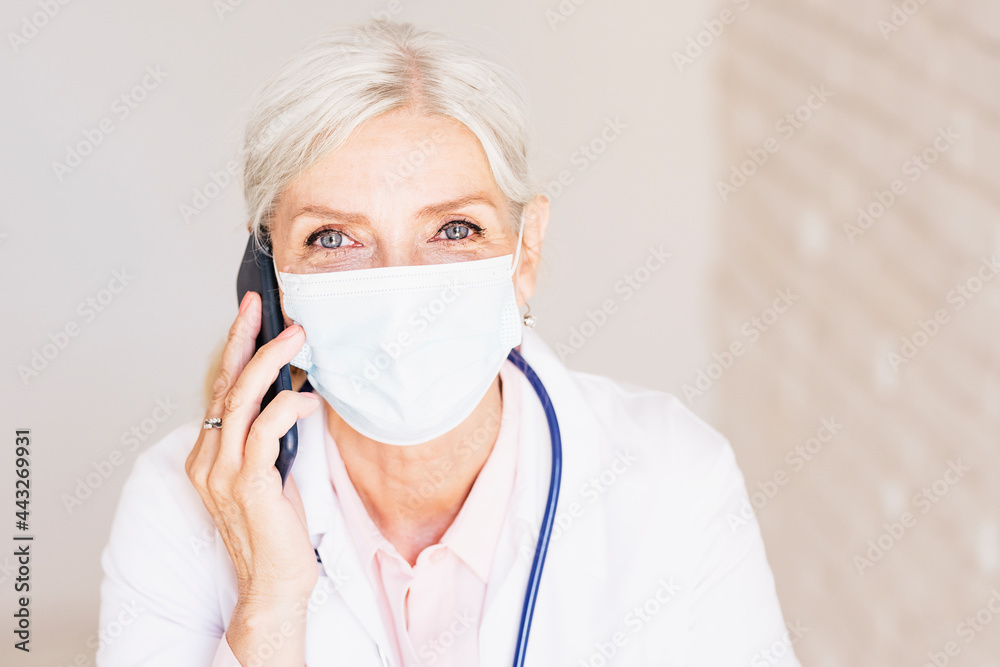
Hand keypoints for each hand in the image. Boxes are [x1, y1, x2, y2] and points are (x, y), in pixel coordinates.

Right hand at [185, 291, 320, 604]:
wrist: (274, 583)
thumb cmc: (277, 529)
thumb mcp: (272, 471)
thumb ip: (270, 435)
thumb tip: (293, 391)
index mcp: (210, 454)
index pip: (220, 389)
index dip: (234, 348)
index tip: (250, 313)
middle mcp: (208, 460)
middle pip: (224, 386)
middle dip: (245, 340)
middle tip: (264, 308)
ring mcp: (222, 473)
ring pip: (240, 402)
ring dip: (270, 363)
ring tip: (297, 339)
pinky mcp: (247, 486)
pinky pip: (265, 434)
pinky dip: (285, 409)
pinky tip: (307, 398)